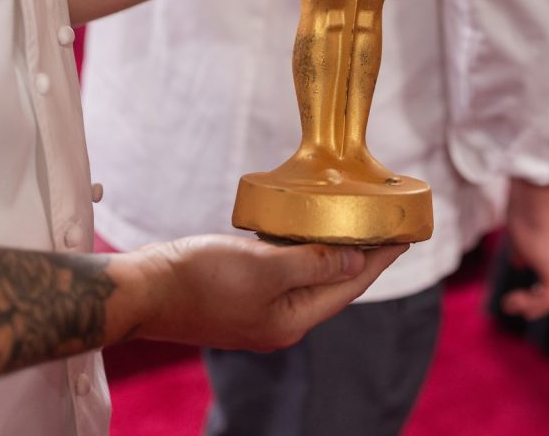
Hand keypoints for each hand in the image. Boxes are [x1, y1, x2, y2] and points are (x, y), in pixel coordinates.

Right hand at [123, 236, 406, 350]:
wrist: (142, 289)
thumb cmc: (199, 278)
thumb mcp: (265, 268)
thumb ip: (313, 264)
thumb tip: (354, 261)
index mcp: (291, 321)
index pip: (350, 286)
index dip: (380, 259)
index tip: (406, 235)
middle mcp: (280, 322)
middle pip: (333, 285)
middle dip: (362, 256)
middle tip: (387, 226)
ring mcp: (259, 311)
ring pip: (309, 278)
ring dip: (332, 253)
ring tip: (355, 225)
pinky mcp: (240, 296)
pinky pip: (284, 273)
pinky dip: (301, 253)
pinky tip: (305, 233)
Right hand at [498, 181, 548, 319]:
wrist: (539, 189)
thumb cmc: (528, 196)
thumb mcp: (525, 220)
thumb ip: (524, 242)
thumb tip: (517, 262)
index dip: (547, 270)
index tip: (526, 273)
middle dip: (547, 294)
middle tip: (527, 304)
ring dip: (537, 304)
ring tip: (511, 306)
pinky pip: (547, 297)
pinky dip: (531, 304)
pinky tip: (512, 302)